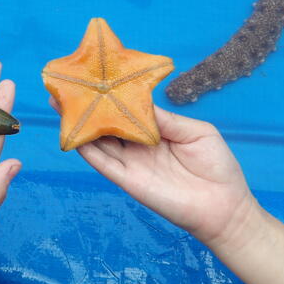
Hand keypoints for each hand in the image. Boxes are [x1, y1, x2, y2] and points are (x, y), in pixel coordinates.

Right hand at [62, 101, 256, 246]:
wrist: (224, 206)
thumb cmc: (216, 166)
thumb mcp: (195, 131)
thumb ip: (165, 119)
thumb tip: (138, 101)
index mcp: (154, 131)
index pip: (126, 109)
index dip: (111, 95)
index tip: (94, 77)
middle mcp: (138, 146)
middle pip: (106, 123)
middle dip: (86, 106)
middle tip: (65, 87)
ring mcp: (131, 163)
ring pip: (98, 142)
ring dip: (79, 124)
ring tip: (59, 104)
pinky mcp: (128, 180)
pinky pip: (103, 163)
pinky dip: (86, 150)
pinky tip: (73, 134)